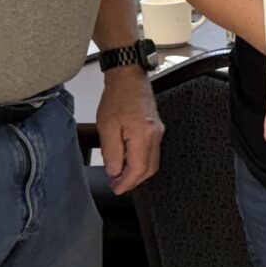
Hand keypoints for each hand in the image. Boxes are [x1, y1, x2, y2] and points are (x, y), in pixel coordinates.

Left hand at [96, 68, 163, 192]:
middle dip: (133, 181)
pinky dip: (141, 162)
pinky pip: (152, 153)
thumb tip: (114, 172)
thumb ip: (112, 152)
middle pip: (149, 169)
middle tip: (116, 185)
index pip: (138, 169)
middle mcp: (155, 136)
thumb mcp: (107, 127)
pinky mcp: (156, 129)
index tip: (115, 188)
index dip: (127, 182)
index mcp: (143, 135)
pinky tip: (128, 162)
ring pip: (152, 162)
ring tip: (120, 176)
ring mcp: (158, 132)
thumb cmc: (117, 98)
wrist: (129, 78)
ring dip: (137, 173)